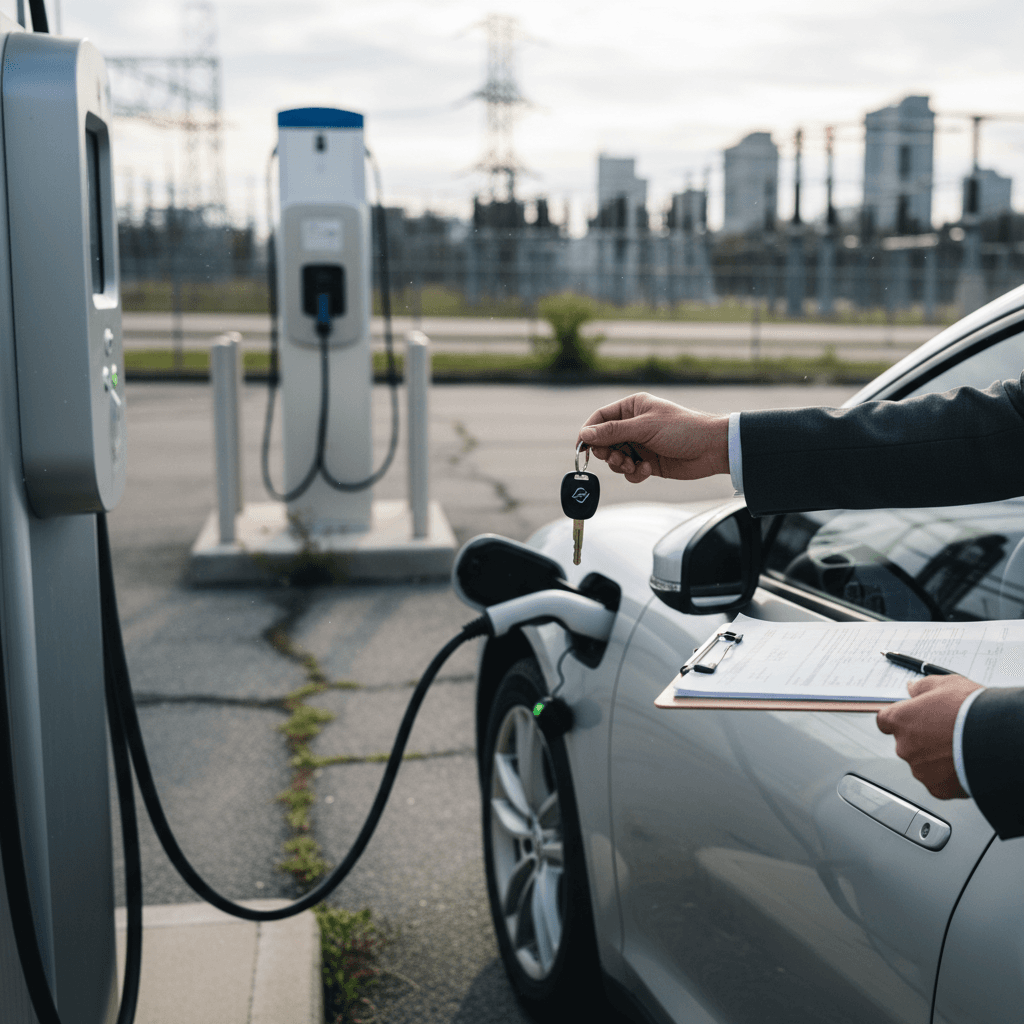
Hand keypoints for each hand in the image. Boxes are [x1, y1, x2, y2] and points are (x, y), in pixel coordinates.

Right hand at [577, 393, 729, 483]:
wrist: (711, 449)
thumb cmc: (682, 429)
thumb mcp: (644, 427)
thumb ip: (613, 432)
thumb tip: (585, 434)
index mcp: (632, 408)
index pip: (600, 418)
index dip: (590, 432)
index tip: (582, 448)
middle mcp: (634, 425)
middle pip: (604, 441)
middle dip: (607, 453)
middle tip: (615, 458)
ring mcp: (640, 445)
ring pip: (615, 459)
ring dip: (621, 465)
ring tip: (633, 465)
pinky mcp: (648, 463)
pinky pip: (630, 471)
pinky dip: (635, 473)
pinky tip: (647, 470)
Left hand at [875, 675, 982, 799]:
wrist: (996, 740)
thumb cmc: (970, 710)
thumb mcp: (944, 684)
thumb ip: (922, 687)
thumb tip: (911, 688)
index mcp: (900, 720)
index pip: (885, 720)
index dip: (900, 719)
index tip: (912, 718)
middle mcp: (904, 746)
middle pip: (906, 743)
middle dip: (922, 738)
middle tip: (945, 732)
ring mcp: (919, 769)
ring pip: (922, 763)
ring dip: (934, 758)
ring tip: (959, 748)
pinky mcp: (937, 788)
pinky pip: (938, 781)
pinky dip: (948, 776)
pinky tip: (963, 764)